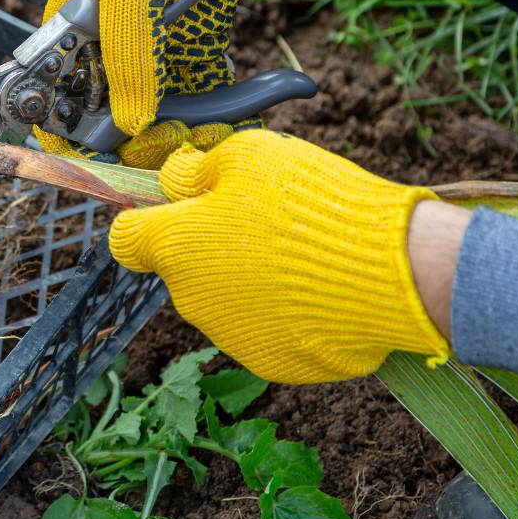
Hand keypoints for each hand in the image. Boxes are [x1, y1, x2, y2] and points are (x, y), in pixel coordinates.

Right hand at [35, 0, 285, 167]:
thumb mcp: (131, 1)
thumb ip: (127, 67)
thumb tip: (127, 128)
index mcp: (71, 30)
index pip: (60, 100)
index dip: (79, 137)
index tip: (115, 157)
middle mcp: (106, 44)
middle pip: (116, 116)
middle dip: (148, 137)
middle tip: (180, 143)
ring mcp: (150, 44)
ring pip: (162, 110)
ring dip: (192, 127)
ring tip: (216, 133)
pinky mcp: (191, 42)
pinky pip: (201, 90)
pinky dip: (223, 106)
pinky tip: (246, 108)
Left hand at [108, 130, 451, 383]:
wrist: (390, 271)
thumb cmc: (310, 203)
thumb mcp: (247, 155)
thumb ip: (197, 168)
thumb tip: (174, 179)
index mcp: (175, 247)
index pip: (127, 238)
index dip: (147, 217)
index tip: (177, 205)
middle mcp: (191, 299)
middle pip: (183, 269)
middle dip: (209, 246)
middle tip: (262, 221)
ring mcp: (230, 336)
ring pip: (224, 300)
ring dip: (246, 280)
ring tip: (300, 256)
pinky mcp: (269, 362)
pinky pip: (264, 329)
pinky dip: (281, 312)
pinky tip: (317, 290)